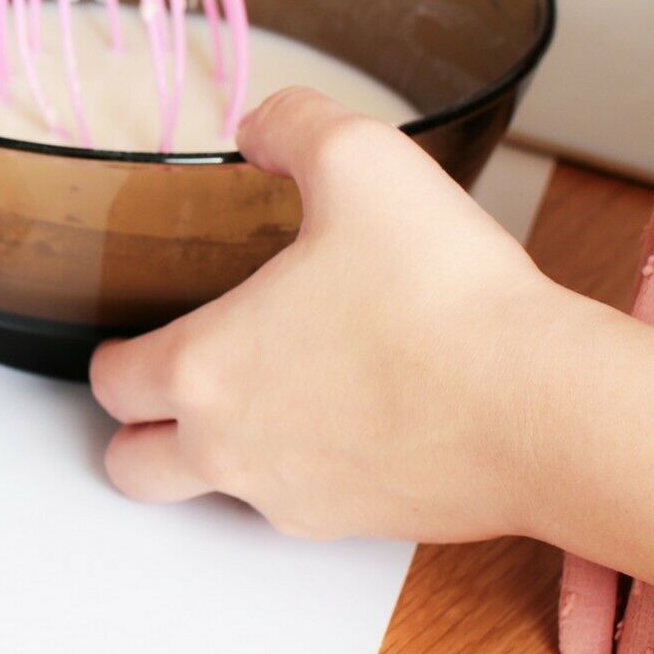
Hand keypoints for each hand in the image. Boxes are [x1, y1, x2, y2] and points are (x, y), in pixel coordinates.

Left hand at [90, 89, 562, 543]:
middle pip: (132, 466)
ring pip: (214, 494)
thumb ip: (292, 126)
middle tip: (169, 391)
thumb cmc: (444, 294)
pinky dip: (303, 470)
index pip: (111, 382)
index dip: (112, 356)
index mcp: (205, 367)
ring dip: (218, 455)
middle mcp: (231, 448)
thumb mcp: (359, 159)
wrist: (542, 406)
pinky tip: (349, 416)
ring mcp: (293, 498)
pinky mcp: (359, 527)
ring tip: (269, 394)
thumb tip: (260, 127)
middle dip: (137, 431)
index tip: (130, 342)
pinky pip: (300, 507)